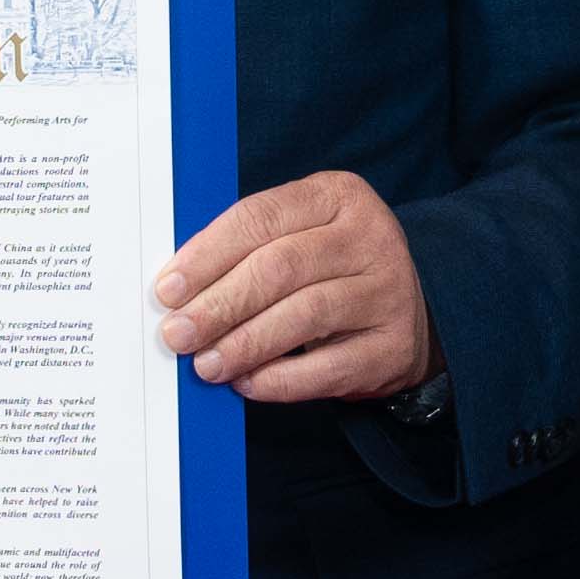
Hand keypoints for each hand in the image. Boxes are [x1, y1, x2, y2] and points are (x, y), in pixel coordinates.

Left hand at [154, 171, 436, 406]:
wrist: (411, 313)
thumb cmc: (330, 271)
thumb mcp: (300, 236)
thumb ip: (247, 250)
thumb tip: (178, 290)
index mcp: (337, 196)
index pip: (261, 217)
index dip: (208, 254)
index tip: (168, 289)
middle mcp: (369, 237)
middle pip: (280, 267)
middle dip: (219, 304)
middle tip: (178, 333)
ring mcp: (387, 291)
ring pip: (304, 315)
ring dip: (245, 343)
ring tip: (206, 363)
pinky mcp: (393, 345)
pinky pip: (328, 367)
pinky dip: (279, 379)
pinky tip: (247, 382)